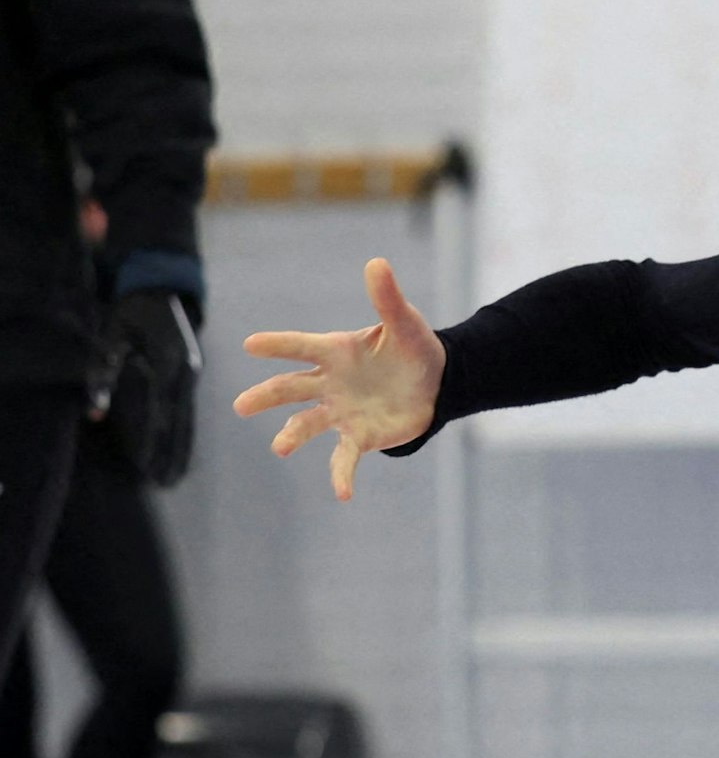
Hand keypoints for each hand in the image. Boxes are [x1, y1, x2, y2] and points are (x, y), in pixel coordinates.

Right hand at [233, 258, 444, 500]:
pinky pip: (344, 458)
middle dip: (267, 396)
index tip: (251, 344)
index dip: (278, 345)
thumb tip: (377, 263)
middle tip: (241, 406)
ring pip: (308, 423)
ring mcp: (341, 410)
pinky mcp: (359, 435)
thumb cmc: (414, 348)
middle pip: (291, 388)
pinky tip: (342, 494)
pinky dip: (341, 475)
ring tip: (280, 446)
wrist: (437, 383)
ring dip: (293, 435)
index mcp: (336, 350)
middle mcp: (330, 382)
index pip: (300, 345)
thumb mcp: (405, 323)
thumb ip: (388, 298)